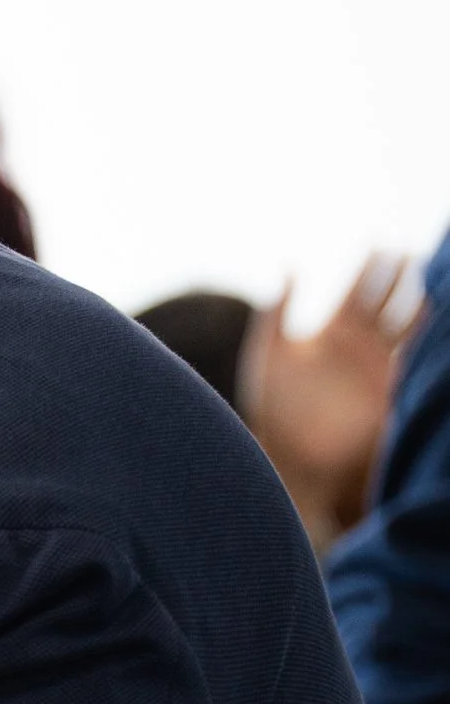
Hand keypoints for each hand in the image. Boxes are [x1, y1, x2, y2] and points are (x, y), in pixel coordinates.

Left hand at [246, 256, 414, 529]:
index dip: (372, 266)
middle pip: (390, 301)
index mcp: (333, 332)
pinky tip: (434, 328)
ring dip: (422, 305)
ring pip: (409, 326)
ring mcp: (380, 366)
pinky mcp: (392, 389)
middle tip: (417, 254)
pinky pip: (414, 360)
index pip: (360, 289)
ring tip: (434, 282)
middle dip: (405, 278)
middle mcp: (361, 345)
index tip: (382, 244)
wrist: (292, 460)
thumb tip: (289, 266)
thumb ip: (278, 312)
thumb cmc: (274, 412)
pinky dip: (426, 345)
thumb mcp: (270, 356)